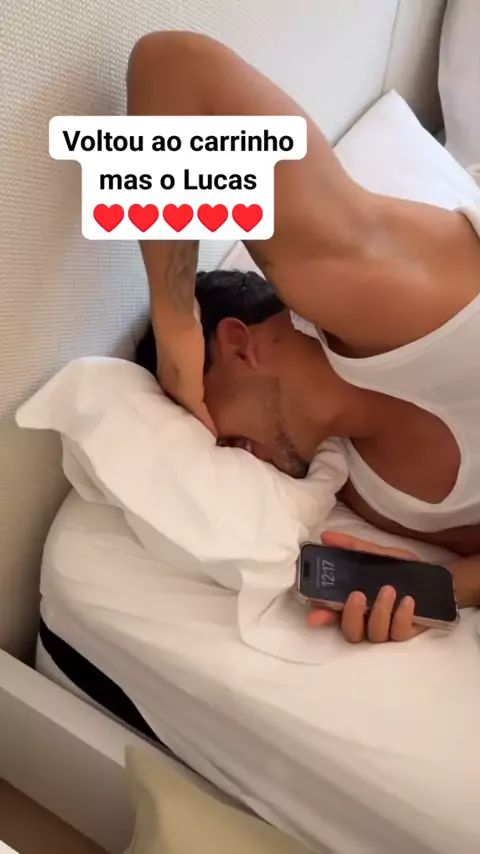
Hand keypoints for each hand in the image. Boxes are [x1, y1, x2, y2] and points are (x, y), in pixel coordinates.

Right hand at [155, 316, 216, 435]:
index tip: (223, 443)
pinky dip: (210, 387)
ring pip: (196, 393)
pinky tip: (220, 387)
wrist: (177, 308)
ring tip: (227, 413)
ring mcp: (181, 366)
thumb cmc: (182, 343)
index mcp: (170, 390)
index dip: (204, 429)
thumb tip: (208, 432)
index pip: (189, 417)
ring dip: (208, 404)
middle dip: (203, 420)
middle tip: (228, 433)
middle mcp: (172, 381)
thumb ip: (195, 404)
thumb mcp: (188, 379)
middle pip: (190, 407)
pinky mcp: (190, 354)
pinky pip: (202, 377)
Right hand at [307, 531, 426, 643]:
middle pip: (351, 633)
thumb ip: (351, 547)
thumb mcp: (376, 554)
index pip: (331, 616)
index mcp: (353, 605)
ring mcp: (386, 630)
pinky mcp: (406, 633)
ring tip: (388, 590)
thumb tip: (326, 536)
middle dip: (352, 616)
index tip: (315, 615)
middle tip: (358, 595)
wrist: (434, 578)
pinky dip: (402, 618)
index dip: (322, 617)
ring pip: (375, 635)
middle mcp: (366, 622)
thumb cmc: (399, 568)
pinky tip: (407, 601)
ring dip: (379, 613)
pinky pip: (400, 634)